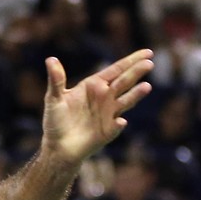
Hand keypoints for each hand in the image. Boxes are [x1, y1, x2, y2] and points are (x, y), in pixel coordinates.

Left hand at [42, 50, 152, 164]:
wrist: (59, 147)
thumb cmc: (55, 121)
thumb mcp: (54, 99)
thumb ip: (56, 80)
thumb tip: (51, 59)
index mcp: (93, 86)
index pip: (115, 70)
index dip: (130, 61)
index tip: (148, 52)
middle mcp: (105, 98)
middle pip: (124, 82)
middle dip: (136, 72)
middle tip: (149, 62)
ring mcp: (110, 114)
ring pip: (126, 101)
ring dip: (136, 94)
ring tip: (146, 86)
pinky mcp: (109, 131)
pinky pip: (116, 126)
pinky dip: (118, 123)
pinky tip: (120, 121)